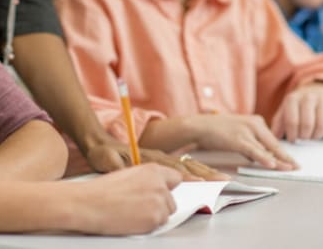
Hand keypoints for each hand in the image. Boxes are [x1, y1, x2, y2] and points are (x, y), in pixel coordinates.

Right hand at [71, 164, 180, 234]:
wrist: (89, 203)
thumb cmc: (103, 190)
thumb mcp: (129, 175)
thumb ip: (147, 180)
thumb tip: (158, 189)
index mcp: (153, 170)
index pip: (176, 179)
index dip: (167, 188)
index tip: (163, 194)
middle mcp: (160, 184)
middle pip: (172, 200)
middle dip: (160, 205)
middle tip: (140, 207)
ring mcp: (159, 201)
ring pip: (166, 214)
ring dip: (154, 216)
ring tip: (133, 213)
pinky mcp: (155, 218)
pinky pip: (159, 225)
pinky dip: (148, 226)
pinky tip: (132, 220)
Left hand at [83, 136, 228, 180]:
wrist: (99, 142)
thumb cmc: (102, 152)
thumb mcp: (104, 158)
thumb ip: (114, 164)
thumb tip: (121, 169)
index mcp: (148, 156)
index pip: (172, 167)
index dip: (187, 175)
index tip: (200, 182)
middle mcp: (158, 157)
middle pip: (186, 165)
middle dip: (205, 174)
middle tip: (223, 180)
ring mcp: (160, 159)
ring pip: (187, 166)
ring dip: (205, 172)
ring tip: (222, 179)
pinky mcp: (158, 163)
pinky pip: (182, 168)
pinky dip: (196, 172)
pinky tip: (206, 176)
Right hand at [185, 113, 296, 169]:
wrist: (199, 126)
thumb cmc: (217, 131)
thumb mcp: (238, 135)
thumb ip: (250, 145)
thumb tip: (261, 158)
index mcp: (256, 121)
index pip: (273, 140)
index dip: (283, 152)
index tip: (292, 162)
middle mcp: (254, 123)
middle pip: (273, 144)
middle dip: (285, 157)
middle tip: (296, 167)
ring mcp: (246, 131)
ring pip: (266, 148)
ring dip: (278, 160)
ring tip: (289, 169)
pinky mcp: (237, 139)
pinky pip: (253, 150)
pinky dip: (263, 158)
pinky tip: (271, 164)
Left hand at [281, 82, 322, 140]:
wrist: (314, 90)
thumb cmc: (297, 106)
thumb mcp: (284, 111)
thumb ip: (278, 124)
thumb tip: (275, 138)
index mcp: (292, 99)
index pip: (292, 122)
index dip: (292, 135)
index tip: (293, 139)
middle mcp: (307, 96)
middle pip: (307, 124)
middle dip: (304, 136)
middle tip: (303, 138)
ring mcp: (322, 98)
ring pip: (321, 125)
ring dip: (316, 136)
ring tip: (311, 135)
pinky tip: (320, 129)